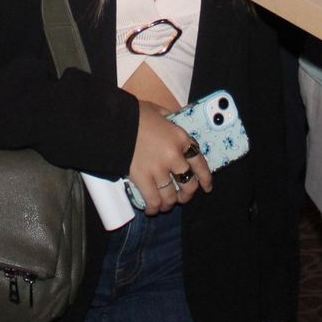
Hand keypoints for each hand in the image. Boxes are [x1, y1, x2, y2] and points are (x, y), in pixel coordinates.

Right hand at [128, 101, 211, 215]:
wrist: (114, 122)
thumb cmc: (135, 114)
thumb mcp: (159, 111)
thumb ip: (170, 120)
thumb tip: (174, 123)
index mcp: (180, 138)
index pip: (199, 162)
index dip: (205, 178)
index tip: (207, 187)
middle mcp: (174, 156)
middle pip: (189, 184)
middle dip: (187, 195)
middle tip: (182, 197)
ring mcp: (158, 169)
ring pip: (171, 197)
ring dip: (170, 204)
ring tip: (166, 205)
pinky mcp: (142, 179)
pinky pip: (153, 201)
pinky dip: (154, 208)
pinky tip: (152, 210)